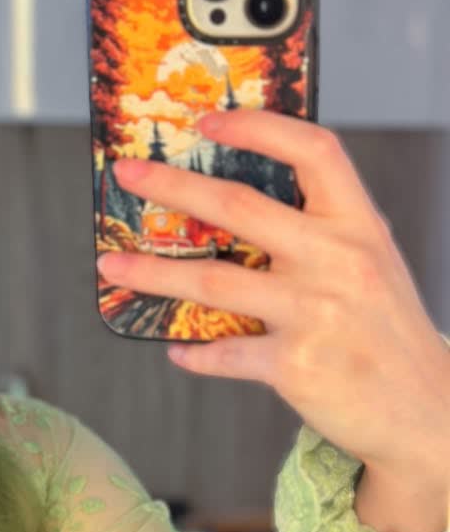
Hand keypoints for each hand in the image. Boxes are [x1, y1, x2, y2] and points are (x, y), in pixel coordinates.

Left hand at [95, 109, 449, 476]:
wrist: (426, 410)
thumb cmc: (386, 332)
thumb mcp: (370, 265)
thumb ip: (319, 234)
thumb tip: (234, 213)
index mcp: (358, 225)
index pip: (312, 151)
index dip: (258, 127)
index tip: (208, 121)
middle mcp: (338, 260)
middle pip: (239, 206)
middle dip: (172, 186)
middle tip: (127, 175)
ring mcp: (315, 313)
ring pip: (212, 280)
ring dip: (152, 273)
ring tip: (112, 266)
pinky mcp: (295, 365)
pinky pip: (224, 353)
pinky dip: (195, 352)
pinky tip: (175, 349)